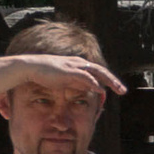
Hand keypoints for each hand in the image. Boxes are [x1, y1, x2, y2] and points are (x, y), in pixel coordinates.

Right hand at [7, 53, 123, 97]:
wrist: (31, 67)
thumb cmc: (44, 73)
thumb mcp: (63, 79)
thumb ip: (76, 82)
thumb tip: (87, 88)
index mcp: (79, 64)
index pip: (98, 71)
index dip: (108, 80)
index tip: (115, 88)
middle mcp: (80, 63)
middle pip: (102, 71)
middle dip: (114, 81)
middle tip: (123, 91)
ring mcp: (75, 66)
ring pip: (98, 73)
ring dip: (110, 82)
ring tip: (119, 90)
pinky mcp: (69, 71)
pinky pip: (86, 77)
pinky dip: (94, 83)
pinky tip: (101, 89)